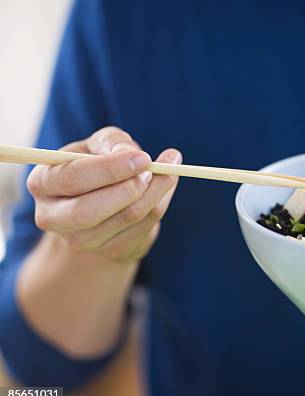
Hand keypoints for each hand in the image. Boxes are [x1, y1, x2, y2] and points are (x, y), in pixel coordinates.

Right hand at [27, 126, 181, 263]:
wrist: (103, 203)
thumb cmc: (97, 165)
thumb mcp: (99, 144)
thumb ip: (113, 143)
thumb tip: (133, 155)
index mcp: (43, 183)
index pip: (73, 178)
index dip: (111, 168)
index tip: (143, 158)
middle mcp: (53, 217)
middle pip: (89, 211)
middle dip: (128, 188)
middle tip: (152, 169)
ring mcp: (81, 240)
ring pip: (125, 218)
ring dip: (154, 193)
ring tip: (168, 171)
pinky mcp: (110, 251)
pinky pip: (143, 227)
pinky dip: (159, 204)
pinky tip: (163, 188)